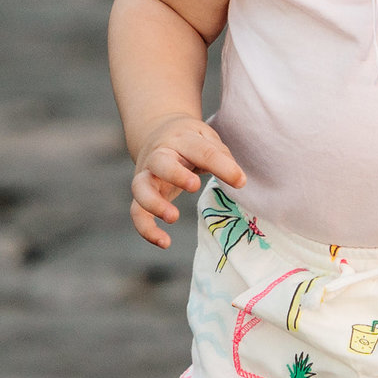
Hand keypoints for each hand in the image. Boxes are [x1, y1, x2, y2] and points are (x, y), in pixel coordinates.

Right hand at [130, 114, 246, 247]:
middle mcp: (159, 155)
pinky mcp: (141, 195)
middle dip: (175, 174)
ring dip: (154, 203)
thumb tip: (239, 180)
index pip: (202, 151)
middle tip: (195, 186)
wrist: (156, 134)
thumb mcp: (207, 139)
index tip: (240, 182)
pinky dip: (146, 229)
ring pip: (140, 187)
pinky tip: (164, 243)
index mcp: (182, 139)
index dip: (222, 166)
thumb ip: (222, 157)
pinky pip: (137, 212)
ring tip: (173, 217)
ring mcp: (146, 175)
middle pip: (160, 162)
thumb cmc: (190, 141)